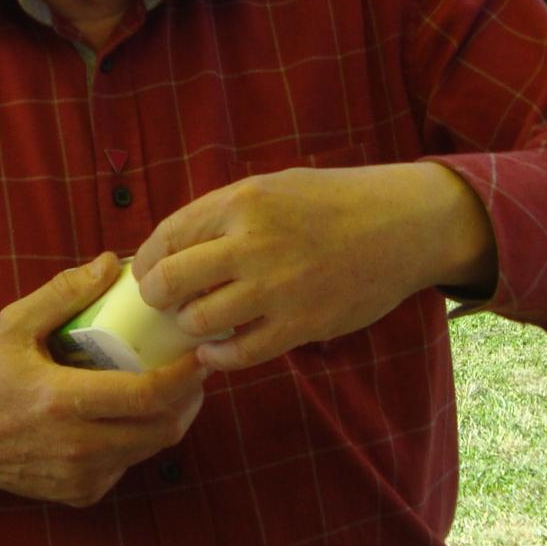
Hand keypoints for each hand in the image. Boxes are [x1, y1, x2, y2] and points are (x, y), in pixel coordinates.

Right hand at [0, 254, 208, 506]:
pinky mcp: (82, 494)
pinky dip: (141, 439)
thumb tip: (112, 263)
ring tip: (175, 387)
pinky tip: (135, 415)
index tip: (201, 353)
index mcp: (62, 401)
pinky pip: (129, 465)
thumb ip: (63, 292)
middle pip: (162, 427)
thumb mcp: (14, 324)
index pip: (147, 394)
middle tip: (196, 368)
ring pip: (151, 449)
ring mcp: (81, 476)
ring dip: (172, 418)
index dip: (185, 376)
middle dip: (190, 397)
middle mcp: (76, 446)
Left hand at [130, 162, 496, 372]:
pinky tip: (216, 351)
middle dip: (157, 297)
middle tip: (165, 303)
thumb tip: (169, 250)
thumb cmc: (331, 203)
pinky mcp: (301, 325)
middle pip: (170, 282)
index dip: (144, 262)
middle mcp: (252, 243)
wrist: (402, 224)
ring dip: (189, 327)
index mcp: (241, 201)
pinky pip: (240, 354)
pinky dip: (218, 358)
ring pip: (199, 321)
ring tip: (197, 324)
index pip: (166, 237)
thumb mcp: (272, 187)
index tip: (145, 274)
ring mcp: (277, 287)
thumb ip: (223, 215)